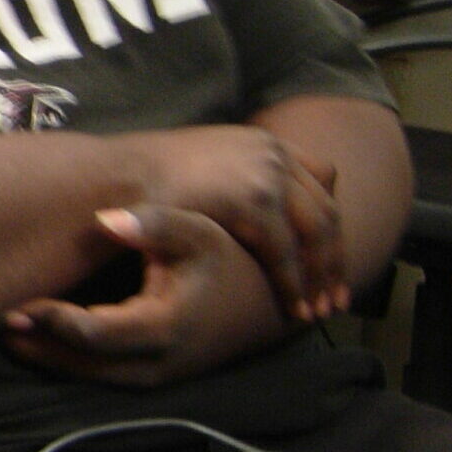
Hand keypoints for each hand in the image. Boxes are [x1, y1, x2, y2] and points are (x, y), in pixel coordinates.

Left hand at [0, 206, 285, 386]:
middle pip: (81, 364)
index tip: (19, 303)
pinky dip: (64, 361)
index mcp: (165, 327)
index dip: (52, 322)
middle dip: (38, 345)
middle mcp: (156, 363)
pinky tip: (33, 341)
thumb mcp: (199, 233)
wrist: (271, 303)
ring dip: (45, 357)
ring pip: (86, 376)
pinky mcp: (150, 376)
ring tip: (5, 332)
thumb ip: (153, 225)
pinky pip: (98, 375)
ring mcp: (154, 376)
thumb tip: (105, 219)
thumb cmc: (229, 260)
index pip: (93, 336)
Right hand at [118, 126, 341, 322]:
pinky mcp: (255, 201)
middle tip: (336, 295)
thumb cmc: (142, 181)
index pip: (321, 176)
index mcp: (261, 141)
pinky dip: (295, 283)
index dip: (327, 218)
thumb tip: (242, 206)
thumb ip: (231, 180)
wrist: (114, 179)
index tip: (329, 253)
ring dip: (322, 275)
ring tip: (320, 309)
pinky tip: (295, 306)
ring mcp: (266, 173)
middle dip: (334, 256)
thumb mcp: (200, 169)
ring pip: (317, 232)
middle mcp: (271, 152)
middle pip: (325, 208)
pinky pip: (287, 251)